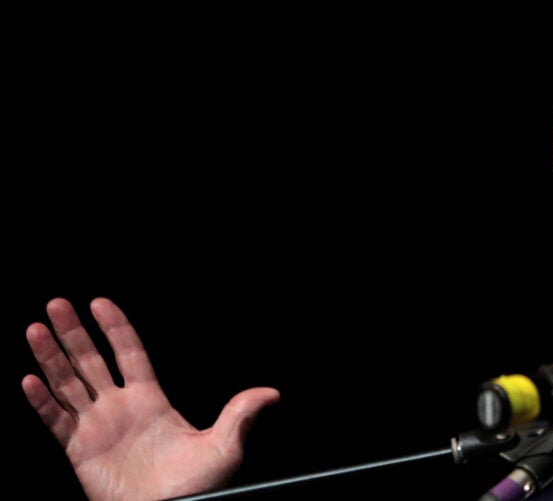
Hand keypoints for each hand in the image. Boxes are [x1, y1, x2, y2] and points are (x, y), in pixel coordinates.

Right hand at [21, 298, 279, 500]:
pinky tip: (29, 380)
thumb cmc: (196, 486)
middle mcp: (120, 408)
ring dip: (50, 357)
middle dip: (74, 333)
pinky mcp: (78, 450)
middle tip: (57, 304)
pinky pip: (55, 420)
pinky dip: (41, 401)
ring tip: (35, 329)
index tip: (99, 302)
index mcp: (151, 401)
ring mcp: (96, 427)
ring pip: (68, 384)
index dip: (116, 328)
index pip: (130, 354)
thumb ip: (240, 414)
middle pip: (92, 361)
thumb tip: (271, 393)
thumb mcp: (224, 447)